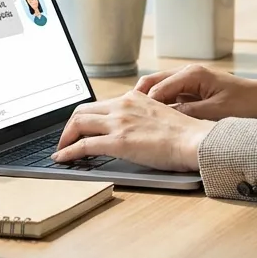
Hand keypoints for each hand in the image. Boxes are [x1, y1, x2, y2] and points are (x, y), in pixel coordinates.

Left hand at [52, 90, 213, 171]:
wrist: (195, 140)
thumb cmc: (185, 134)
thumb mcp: (160, 115)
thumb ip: (142, 117)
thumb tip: (132, 130)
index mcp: (134, 98)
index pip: (100, 104)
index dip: (84, 118)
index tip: (80, 128)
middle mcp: (123, 105)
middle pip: (82, 111)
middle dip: (69, 127)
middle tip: (66, 140)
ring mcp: (119, 122)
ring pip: (78, 124)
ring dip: (65, 138)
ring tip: (61, 151)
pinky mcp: (117, 141)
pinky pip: (83, 145)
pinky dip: (68, 152)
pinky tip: (62, 159)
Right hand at [134, 63, 256, 120]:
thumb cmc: (247, 104)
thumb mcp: (215, 113)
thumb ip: (186, 114)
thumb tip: (161, 118)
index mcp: (192, 74)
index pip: (156, 88)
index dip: (141, 104)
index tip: (127, 118)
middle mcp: (188, 73)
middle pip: (151, 84)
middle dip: (135, 100)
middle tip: (121, 118)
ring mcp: (191, 81)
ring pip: (158, 90)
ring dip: (146, 104)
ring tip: (132, 121)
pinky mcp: (195, 91)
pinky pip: (169, 97)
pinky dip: (159, 106)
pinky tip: (153, 121)